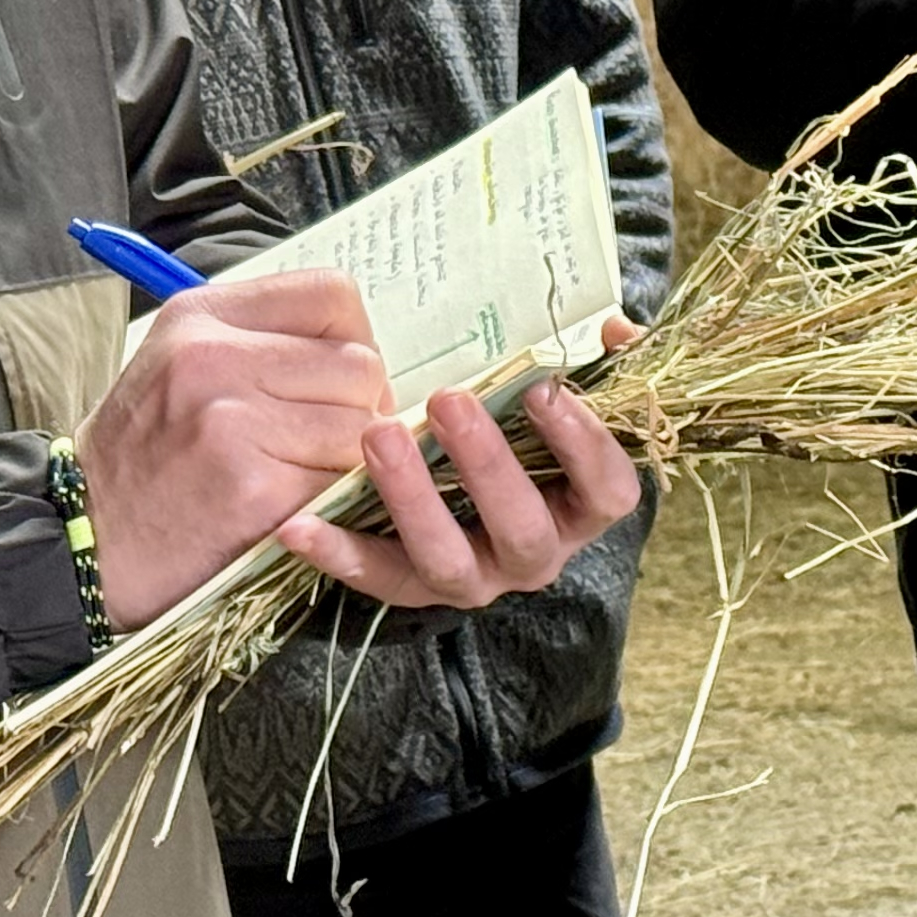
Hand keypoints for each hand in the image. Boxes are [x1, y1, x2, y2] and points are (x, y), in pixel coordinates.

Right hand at [78, 270, 392, 627]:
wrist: (84, 543)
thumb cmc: (142, 458)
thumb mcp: (178, 364)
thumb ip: (259, 342)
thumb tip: (359, 355)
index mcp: (200, 316)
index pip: (331, 295)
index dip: (353, 341)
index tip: (337, 382)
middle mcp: (214, 357)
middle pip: (359, 364)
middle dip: (358, 409)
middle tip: (322, 442)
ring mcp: (234, 422)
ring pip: (361, 427)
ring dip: (348, 460)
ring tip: (300, 476)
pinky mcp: (254, 489)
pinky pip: (341, 483)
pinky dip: (332, 502)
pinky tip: (291, 510)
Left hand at [277, 344, 647, 609]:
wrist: (460, 489)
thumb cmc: (516, 431)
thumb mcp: (555, 397)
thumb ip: (589, 364)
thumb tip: (616, 327)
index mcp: (579, 507)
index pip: (607, 491)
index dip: (583, 445)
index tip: (544, 390)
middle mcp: (534, 553)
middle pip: (523, 528)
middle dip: (487, 465)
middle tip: (449, 401)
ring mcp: (474, 577)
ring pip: (449, 560)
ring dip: (414, 500)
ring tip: (379, 436)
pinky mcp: (411, 588)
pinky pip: (376, 577)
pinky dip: (338, 552)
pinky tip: (300, 524)